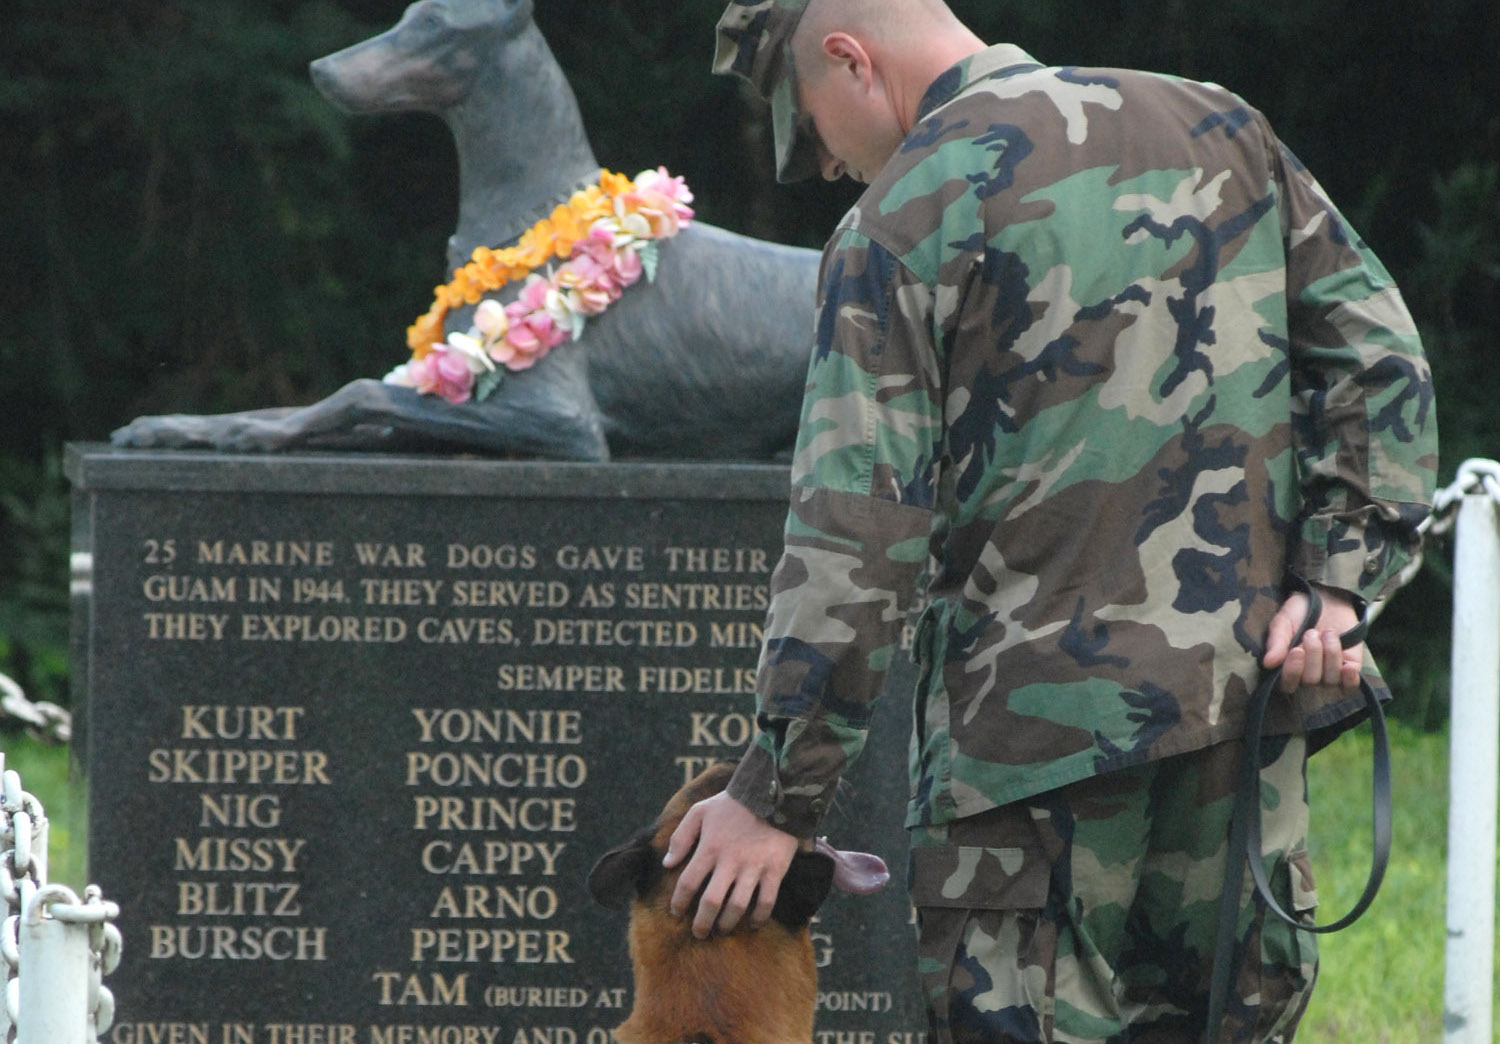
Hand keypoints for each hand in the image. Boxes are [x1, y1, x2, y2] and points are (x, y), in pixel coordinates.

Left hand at [662, 791, 798, 938]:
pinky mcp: (774, 870)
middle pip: (711, 902)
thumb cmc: (733, 803)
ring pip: (737, 906)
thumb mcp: (700, 811)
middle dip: (702, 923)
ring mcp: (754, 867)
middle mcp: (730, 861)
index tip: (676, 913)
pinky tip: (752, 923)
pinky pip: (766, 902)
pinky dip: (758, 917)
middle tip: (698, 933)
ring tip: (721, 929)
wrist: (772, 793)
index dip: (679, 902)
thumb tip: (667, 863)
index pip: (688, 883)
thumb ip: (681, 836)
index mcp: (709, 848)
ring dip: (727, 923)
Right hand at [1262, 585, 1363, 693]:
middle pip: (1310, 681)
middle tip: (1312, 632)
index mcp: (1288, 667)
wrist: (1328, 597)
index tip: (1297, 650)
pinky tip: (1348, 667)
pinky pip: (1350, 685)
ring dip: (1330, 654)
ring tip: (1328, 633)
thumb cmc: (1300, 612)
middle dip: (1313, 655)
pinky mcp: (1350, 668)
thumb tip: (1268, 663)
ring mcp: (1330, 674)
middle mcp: (1308, 676)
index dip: (1293, 672)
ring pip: (1330, 680)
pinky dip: (1349, 678)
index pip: (1288, 685)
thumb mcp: (1283, 623)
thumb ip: (1276, 642)